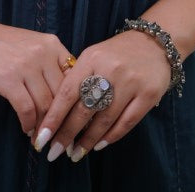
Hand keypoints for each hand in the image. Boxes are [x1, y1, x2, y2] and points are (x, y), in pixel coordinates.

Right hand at [0, 20, 73, 135]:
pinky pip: (26, 109)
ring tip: (41, 137)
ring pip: (45, 105)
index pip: (73, 78)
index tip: (73, 120)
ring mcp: (26, 65)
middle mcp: (43, 53)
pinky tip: (26, 129)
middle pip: (61, 94)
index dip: (74, 102)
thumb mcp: (30, 45)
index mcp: (52, 44)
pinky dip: (28, 124)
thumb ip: (48, 63)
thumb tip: (62, 96)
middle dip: (61, 119)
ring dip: (44, 126)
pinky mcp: (8, 79)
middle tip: (60, 136)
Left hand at [32, 30, 170, 162]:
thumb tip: (57, 114)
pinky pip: (126, 122)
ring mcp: (130, 83)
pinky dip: (111, 136)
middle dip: (67, 134)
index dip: (54, 117)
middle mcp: (110, 70)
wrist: (153, 42)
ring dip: (88, 140)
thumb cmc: (115, 54)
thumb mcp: (93, 57)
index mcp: (91, 59)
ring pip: (104, 119)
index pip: (67, 92)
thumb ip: (77, 79)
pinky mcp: (148, 94)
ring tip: (76, 153)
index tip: (42, 137)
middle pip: (84, 109)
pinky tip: (99, 145)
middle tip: (55, 152)